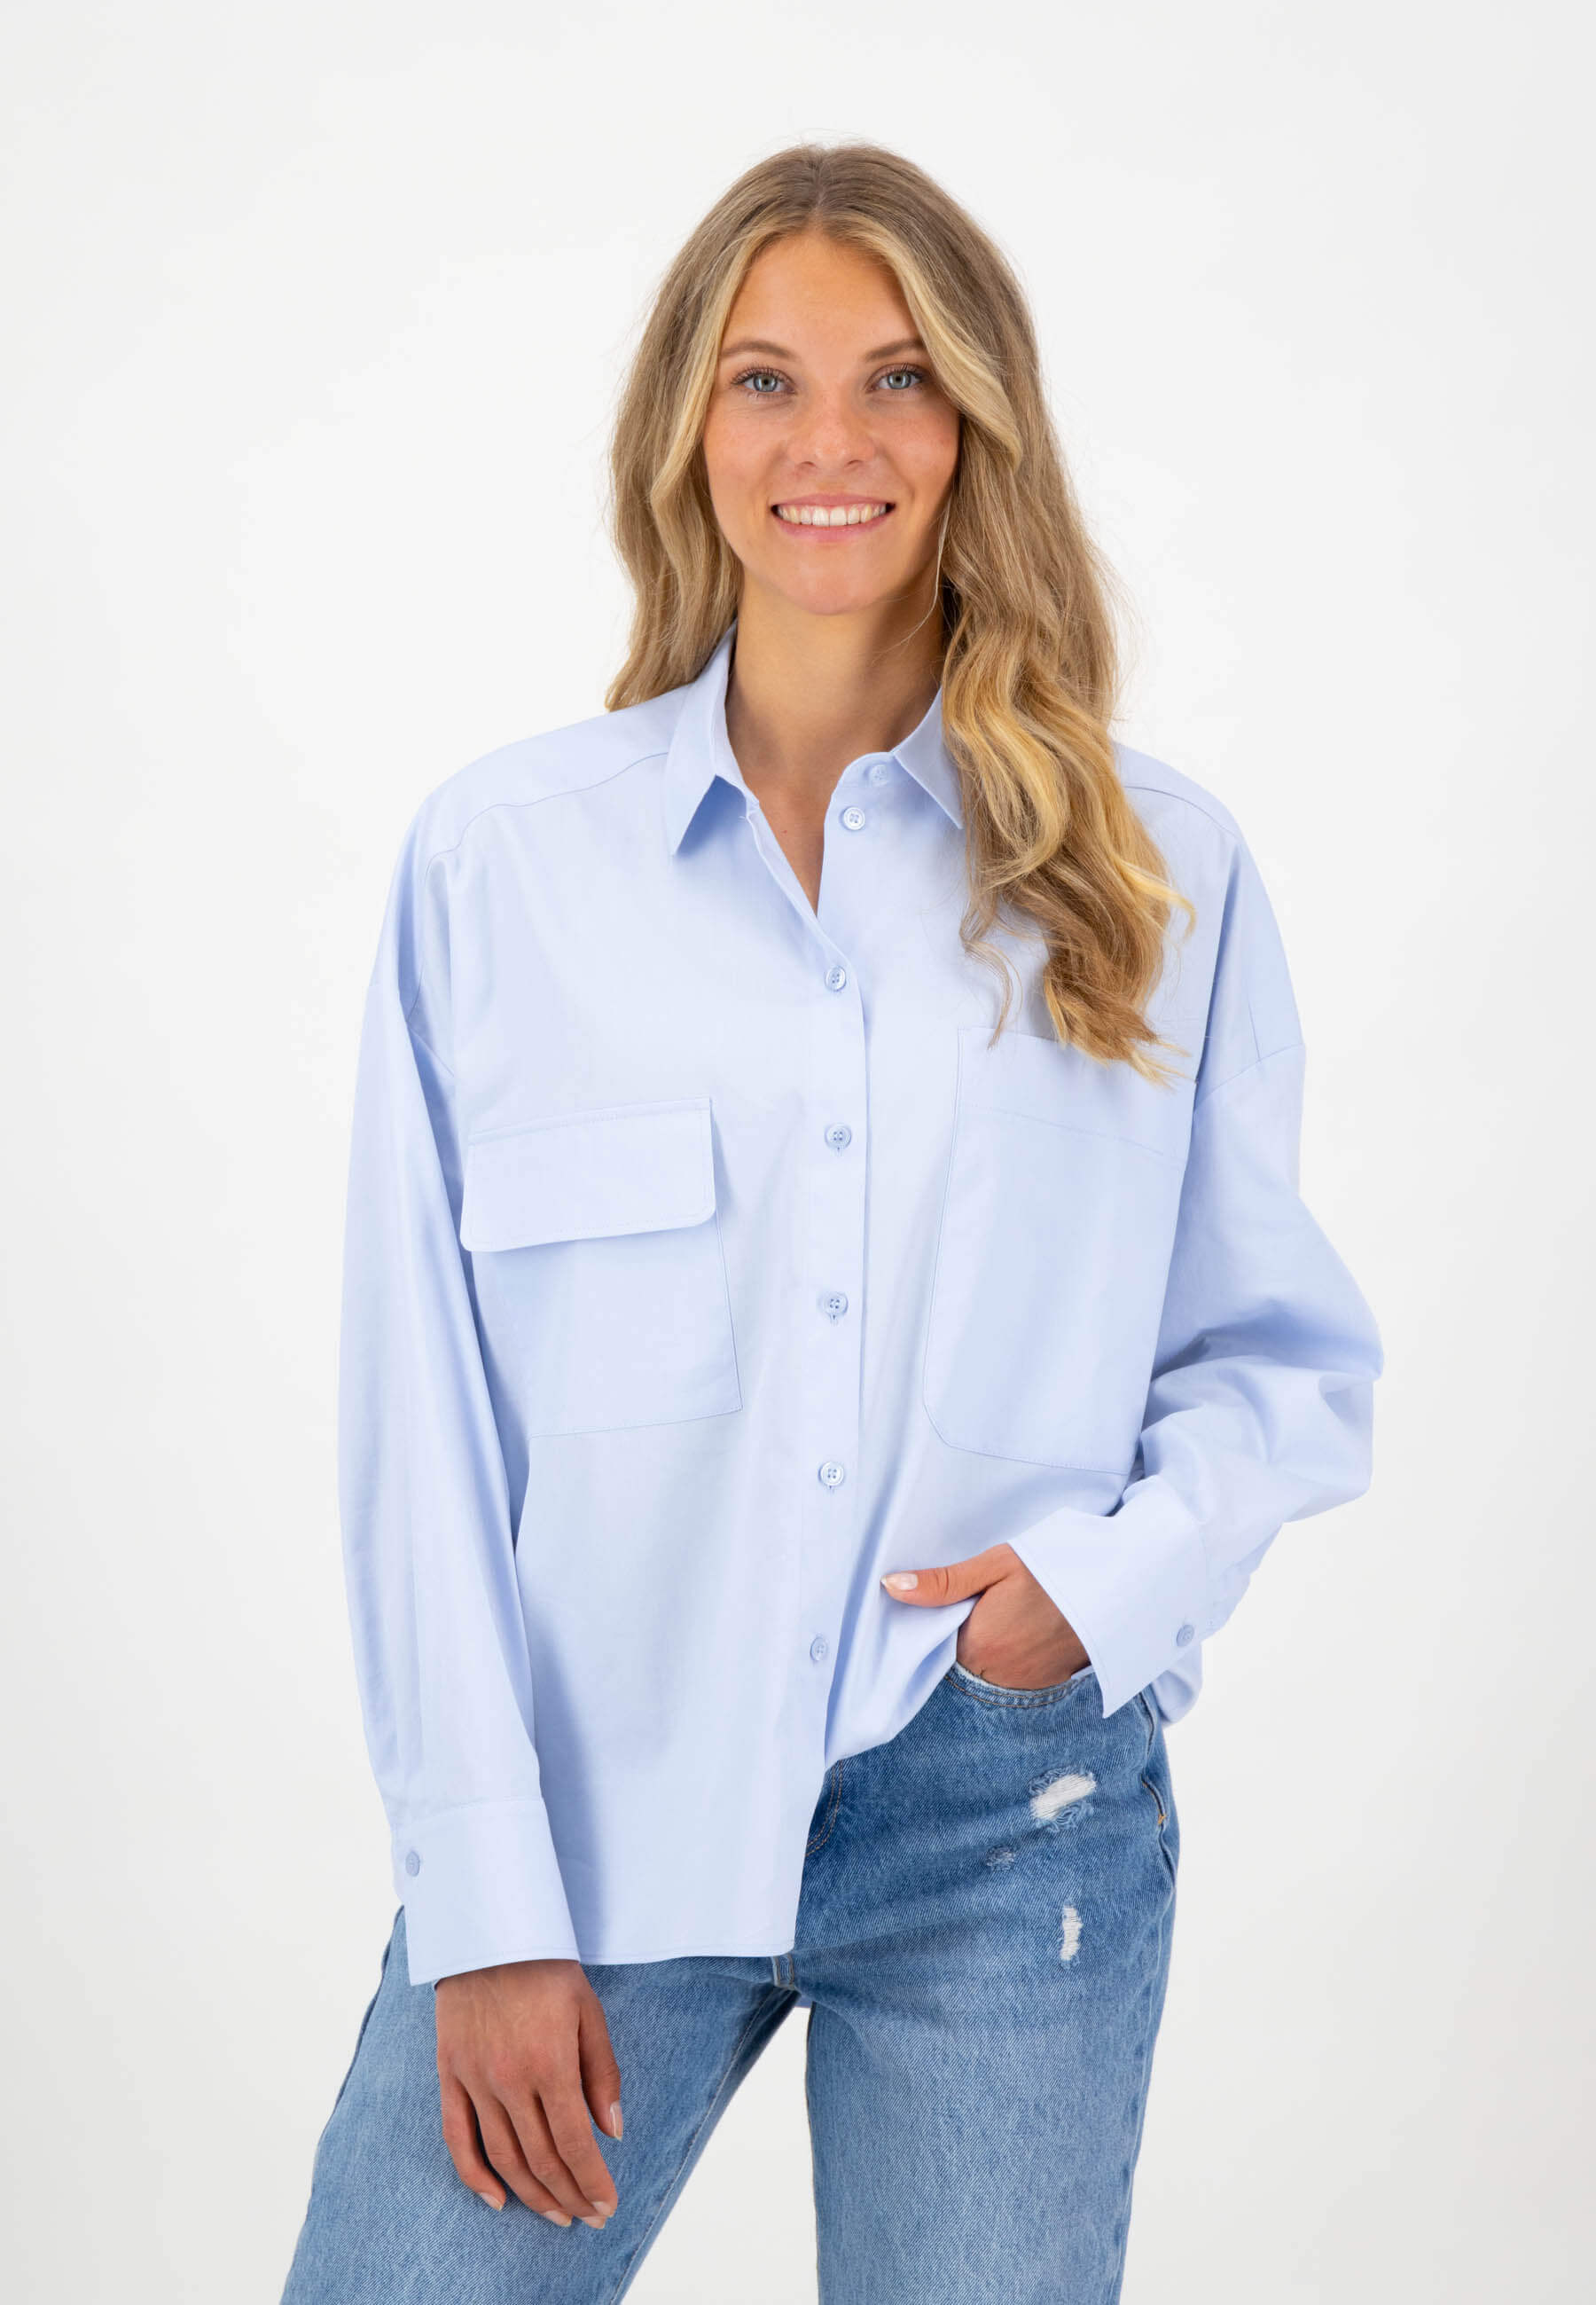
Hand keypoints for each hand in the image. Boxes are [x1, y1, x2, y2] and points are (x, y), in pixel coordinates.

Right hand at [434, 1958, 621, 2225]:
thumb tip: (611, 2131)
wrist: (488, 1931)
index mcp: (550, 2062)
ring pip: (504, 2157)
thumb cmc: (546, 1967)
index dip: (593, 2181)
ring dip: (532, 2195)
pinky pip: (458, 2137)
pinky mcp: (450, 2074)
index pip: (575, 2143)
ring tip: (556, 2214)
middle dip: (570, 2196)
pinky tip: (497, 2199)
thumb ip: (602, 2073)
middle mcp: (510, 2079)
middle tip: (589, 2217)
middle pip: (542, 2158)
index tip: (608, 2205)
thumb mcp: (588, 2010)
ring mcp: (475, 2079)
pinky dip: (475, 2176)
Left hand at [880, 1542, 1089, 1688]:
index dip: (928, 1630)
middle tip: (968, 1612)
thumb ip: (943, 1582)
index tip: (933, 1612)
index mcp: (977, 1645)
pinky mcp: (1047, 1688)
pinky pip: (1011, 1682)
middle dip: (954, 1644)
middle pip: (955, 1666)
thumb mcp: (997, 1565)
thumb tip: (890, 1586)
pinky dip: (1007, 1664)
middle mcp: (996, 1676)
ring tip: (996, 1623)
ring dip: (982, 1657)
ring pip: (983, 1677)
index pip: (931, 1649)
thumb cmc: (1055, 1571)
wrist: (1118, 1589)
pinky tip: (1016, 1638)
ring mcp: (1023, 1687)